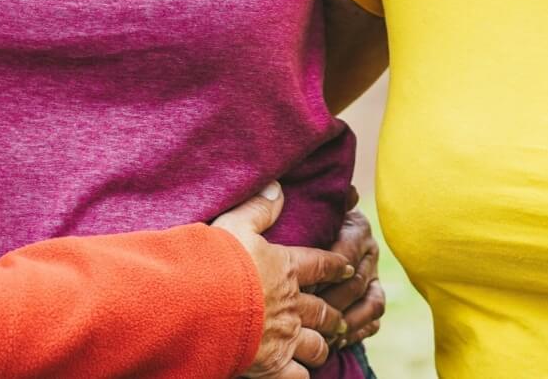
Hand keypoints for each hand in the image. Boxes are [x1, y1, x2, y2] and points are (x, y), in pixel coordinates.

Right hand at [213, 183, 352, 378]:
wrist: (199, 302)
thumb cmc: (216, 260)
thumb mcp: (236, 224)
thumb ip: (258, 208)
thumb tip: (278, 188)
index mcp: (285, 269)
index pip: (320, 266)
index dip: (336, 266)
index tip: (348, 269)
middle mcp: (292, 305)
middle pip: (324, 310)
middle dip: (335, 313)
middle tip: (341, 317)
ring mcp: (284, 337)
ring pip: (317, 346)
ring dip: (321, 345)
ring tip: (322, 345)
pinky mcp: (272, 364)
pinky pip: (297, 376)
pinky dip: (301, 375)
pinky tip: (299, 374)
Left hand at [318, 190, 384, 349]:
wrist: (311, 246)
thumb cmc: (303, 226)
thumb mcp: (309, 211)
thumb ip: (325, 202)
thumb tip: (350, 191)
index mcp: (357, 228)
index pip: (346, 251)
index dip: (325, 269)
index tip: (301, 281)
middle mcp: (370, 252)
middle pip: (356, 282)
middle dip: (331, 299)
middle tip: (306, 313)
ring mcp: (374, 277)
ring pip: (371, 304)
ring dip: (347, 320)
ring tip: (323, 332)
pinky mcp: (373, 300)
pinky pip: (373, 321)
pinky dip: (356, 332)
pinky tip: (336, 342)